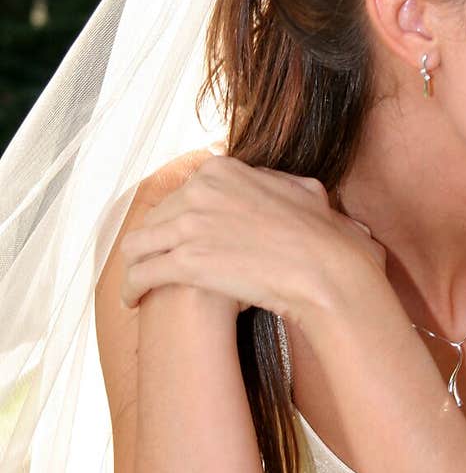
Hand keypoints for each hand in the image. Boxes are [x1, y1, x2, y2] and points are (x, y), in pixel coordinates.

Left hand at [118, 155, 386, 319]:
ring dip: (133, 267)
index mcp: (221, 170)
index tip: (175, 238)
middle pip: (155, 219)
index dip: (175, 220)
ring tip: (136, 286)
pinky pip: (141, 274)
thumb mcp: (303, 191)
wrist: (326, 270)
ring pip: (137, 245)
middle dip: (152, 245)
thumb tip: (278, 183)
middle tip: (153, 266)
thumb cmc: (323, 237)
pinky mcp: (185, 261)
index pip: (180, 193)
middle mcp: (198, 190)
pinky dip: (131, 289)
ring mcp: (188, 224)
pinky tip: (133, 302)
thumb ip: (277, 183)